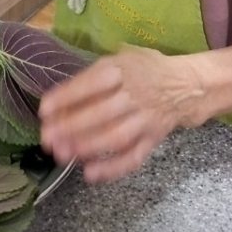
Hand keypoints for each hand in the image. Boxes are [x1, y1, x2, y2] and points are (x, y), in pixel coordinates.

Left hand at [39, 46, 203, 182]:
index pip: (92, 83)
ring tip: (63, 154)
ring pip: (116, 137)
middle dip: (71, 128)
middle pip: (102, 113)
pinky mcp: (153, 139)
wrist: (186, 86)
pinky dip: (112, 168)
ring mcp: (145, 119)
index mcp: (122, 70)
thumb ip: (93, 74)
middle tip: (47, 138)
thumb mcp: (121, 57)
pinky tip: (91, 174)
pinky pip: (133, 157)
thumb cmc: (144, 69)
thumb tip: (59, 96)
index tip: (44, 109)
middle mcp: (134, 95)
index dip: (67, 96)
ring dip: (87, 147)